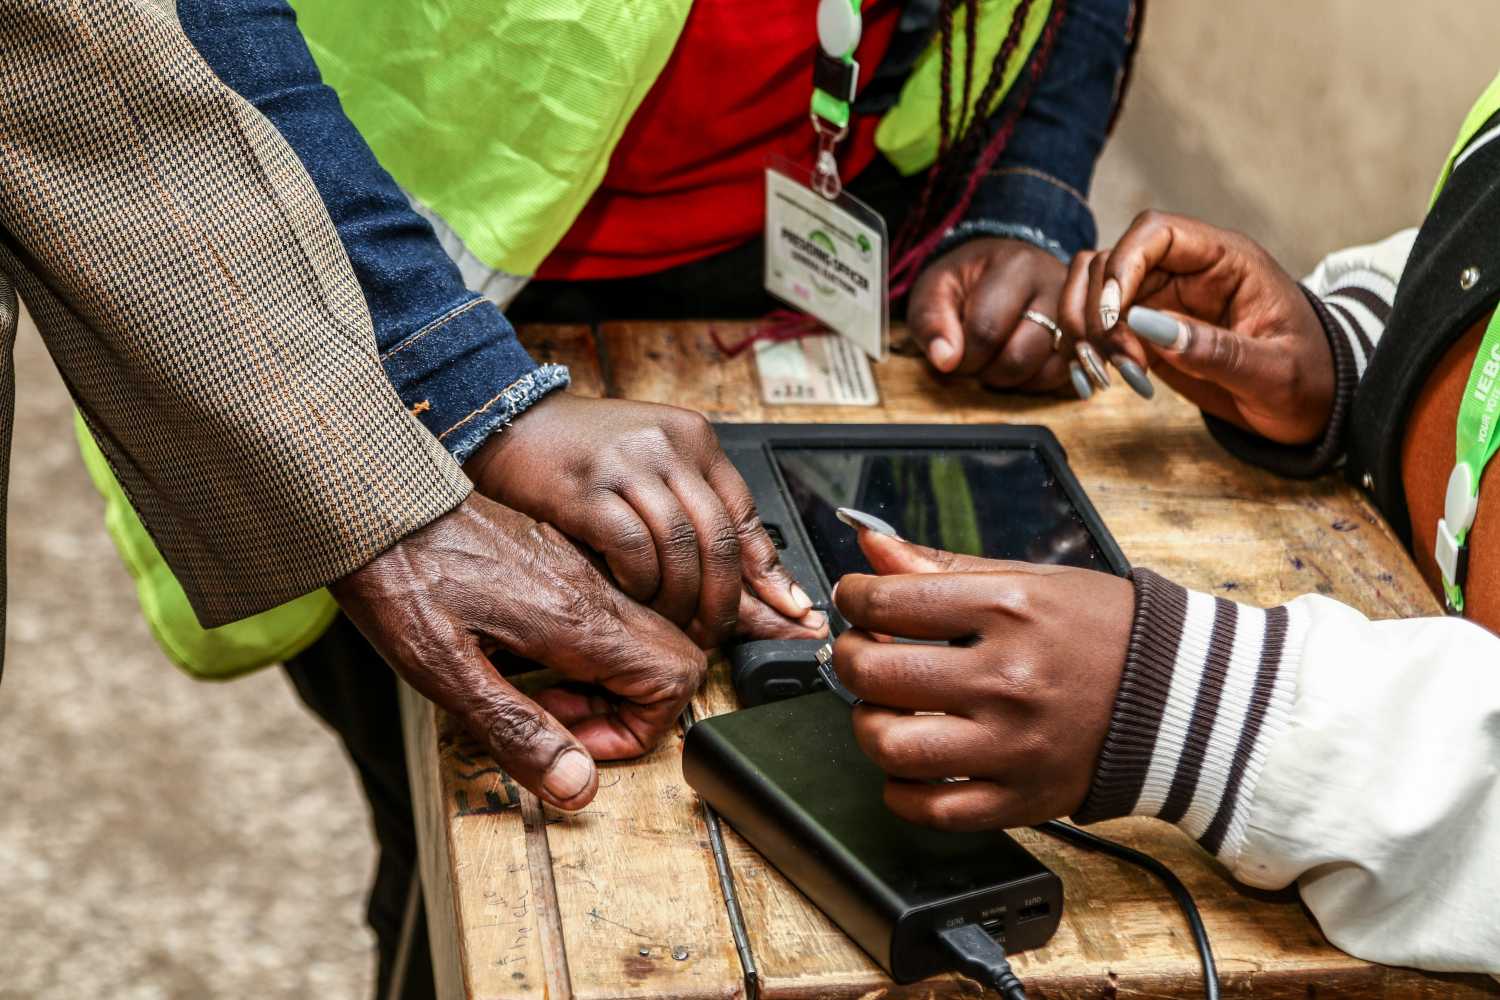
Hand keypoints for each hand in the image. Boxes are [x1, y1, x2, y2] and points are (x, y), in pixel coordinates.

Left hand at [330, 494, 707, 810]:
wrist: (374, 505)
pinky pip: (606, 614)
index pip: (674, 681)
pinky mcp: (557, 560)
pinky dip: (584, 652)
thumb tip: (579, 787)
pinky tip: (524, 654)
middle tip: (559, 718)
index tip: (574, 742)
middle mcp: (591, 589)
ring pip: (641, 636)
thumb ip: (519, 732)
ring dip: (605, 681)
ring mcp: (577, 570)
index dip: (636, 730)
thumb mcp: (446, 673)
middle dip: (629, 709)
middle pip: (672, 658)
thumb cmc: (402, 581)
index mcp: (576, 621)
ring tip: (539, 690)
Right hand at [466, 393, 826, 646]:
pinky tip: (633, 596)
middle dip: (722, 602)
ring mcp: (628, 465)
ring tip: (670, 626)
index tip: (791, 615)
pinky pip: (635, 550)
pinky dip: (641, 584)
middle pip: (719, 541)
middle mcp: (667, 448)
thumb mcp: (651, 474)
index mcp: (693, 440)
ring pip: (682, 550)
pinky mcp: (588, 489)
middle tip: (711, 636)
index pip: (746, 517)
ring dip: (680, 601)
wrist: (508, 423)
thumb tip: (764, 593)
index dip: (769, 576)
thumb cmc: (580, 457)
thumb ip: (698, 522)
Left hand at [831, 527, 1132, 829]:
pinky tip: (910, 764)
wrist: (1182, 696)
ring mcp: (1013, 745)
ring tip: (884, 709)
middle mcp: (1007, 679)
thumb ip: (942, 566)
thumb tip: (872, 547)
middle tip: (861, 652)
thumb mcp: (1028, 581)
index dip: (853, 597)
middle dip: (850, 658)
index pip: (887, 603)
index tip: (856, 599)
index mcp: (1009, 611)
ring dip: (868, 725)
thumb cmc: (1103, 631)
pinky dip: (901, 791)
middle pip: (876, 675)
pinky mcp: (1022, 797)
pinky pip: (932, 808)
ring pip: (891, 747)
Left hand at [908, 238, 1070, 390]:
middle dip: (987, 371)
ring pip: (1046, 372)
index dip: (962, 356)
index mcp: (1017, 266)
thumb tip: (946, 360)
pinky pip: (1063, 378)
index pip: (987, 331)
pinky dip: (1034, 382)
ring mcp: (1078, 315)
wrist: (1004, 266)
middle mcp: (1057, 288)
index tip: (952, 355)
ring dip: (1011, 379)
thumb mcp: (935, 289)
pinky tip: (1016, 363)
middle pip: (1020, 356)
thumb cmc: (968, 280)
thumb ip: (931, 322)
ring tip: (994, 357)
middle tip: (974, 358)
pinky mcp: (1086, 340)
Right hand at [1060, 210, 1334, 443]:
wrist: (1313, 406)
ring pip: (1093, 291)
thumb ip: (1213, 349)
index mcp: (1225, 260)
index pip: (1155, 232)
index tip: (1111, 316)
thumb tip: (1145, 325)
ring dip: (1087, 331)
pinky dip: (1086, 350)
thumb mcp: (1273, 372)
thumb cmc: (1307, 380)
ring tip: (1112, 376)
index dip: (1122, 265)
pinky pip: (1096, 326)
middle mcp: (1187, 272)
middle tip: (1119, 365)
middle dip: (1099, 312)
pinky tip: (1103, 382)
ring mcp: (1162, 300)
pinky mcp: (1147, 331)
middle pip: (1111, 262)